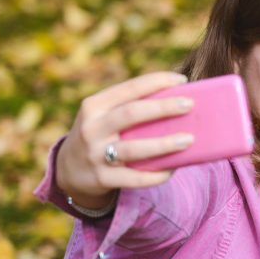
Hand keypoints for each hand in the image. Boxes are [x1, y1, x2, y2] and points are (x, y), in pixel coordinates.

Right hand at [56, 71, 194, 207]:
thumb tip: (180, 99)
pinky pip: (134, 178)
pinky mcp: (102, 178)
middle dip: (163, 108)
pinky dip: (156, 174)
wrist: (69, 169)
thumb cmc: (101, 134)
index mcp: (95, 106)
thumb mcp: (104, 115)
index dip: (156, 81)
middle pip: (131, 114)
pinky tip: (173, 169)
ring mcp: (95, 154)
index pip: (129, 88)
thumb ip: (130, 107)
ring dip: (163, 144)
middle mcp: (92, 128)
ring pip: (133, 148)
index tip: (181, 80)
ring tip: (189, 139)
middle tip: (190, 105)